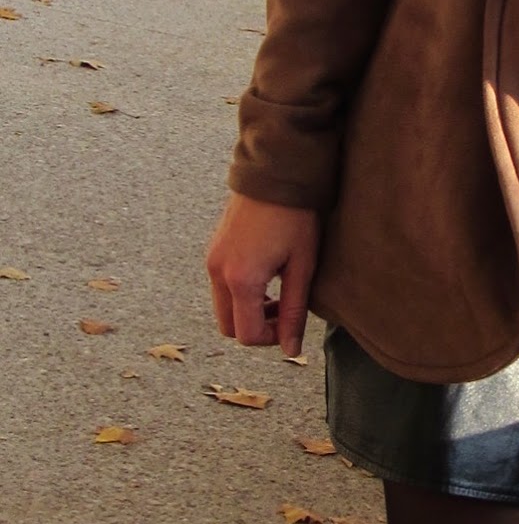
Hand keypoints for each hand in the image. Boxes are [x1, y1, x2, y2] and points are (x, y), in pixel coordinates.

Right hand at [206, 192, 319, 358]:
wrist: (276, 173)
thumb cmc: (296, 217)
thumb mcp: (302, 266)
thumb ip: (293, 312)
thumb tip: (290, 350)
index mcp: (241, 280)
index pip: (246, 335)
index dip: (270, 339)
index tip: (290, 324)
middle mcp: (218, 272)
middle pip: (228, 326)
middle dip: (255, 327)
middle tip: (283, 310)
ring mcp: (212, 260)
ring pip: (222, 307)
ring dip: (247, 310)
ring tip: (277, 291)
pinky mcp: (213, 250)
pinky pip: (220, 287)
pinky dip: (239, 293)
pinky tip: (266, 274)